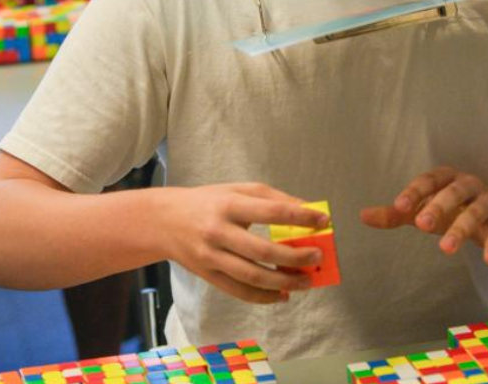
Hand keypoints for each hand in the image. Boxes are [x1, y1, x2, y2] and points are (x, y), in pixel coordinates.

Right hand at [161, 183, 329, 303]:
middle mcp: (218, 231)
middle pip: (264, 251)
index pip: (272, 211)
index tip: (324, 221)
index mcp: (228, 204)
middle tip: (318, 257)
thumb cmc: (207, 202)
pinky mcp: (208, 276)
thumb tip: (307, 209)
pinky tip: (284, 294)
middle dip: (296, 257)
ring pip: (254, 277)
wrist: (163, 221)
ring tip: (307, 280)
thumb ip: (271, 197)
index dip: (301, 216)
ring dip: (286, 282)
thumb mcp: (236, 190)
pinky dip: (266, 297)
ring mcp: (211, 257)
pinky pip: (240, 292)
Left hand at [360, 166, 487, 265]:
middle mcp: (467, 184)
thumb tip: (362, 216)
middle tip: (422, 224)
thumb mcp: (423, 208)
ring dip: (461, 229)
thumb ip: (396, 213)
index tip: (399, 205)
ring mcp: (487, 200)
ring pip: (475, 212)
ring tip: (446, 249)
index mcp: (445, 177)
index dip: (414, 191)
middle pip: (453, 192)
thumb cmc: (451, 207)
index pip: (428, 180)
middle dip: (438, 206)